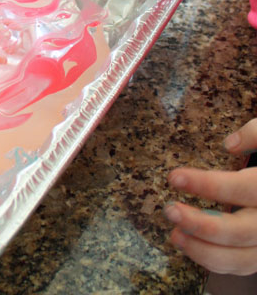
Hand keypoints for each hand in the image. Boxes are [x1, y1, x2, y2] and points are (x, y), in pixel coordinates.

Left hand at [164, 118, 256, 275]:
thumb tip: (230, 145)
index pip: (240, 188)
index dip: (206, 184)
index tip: (174, 177)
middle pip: (239, 232)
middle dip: (199, 224)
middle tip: (170, 210)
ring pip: (241, 259)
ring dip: (203, 251)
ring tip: (175, 234)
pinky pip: (243, 266)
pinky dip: (215, 261)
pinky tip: (190, 244)